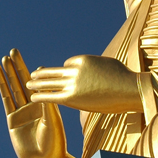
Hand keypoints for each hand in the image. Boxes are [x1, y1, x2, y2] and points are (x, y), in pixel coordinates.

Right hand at [0, 49, 80, 157]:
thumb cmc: (54, 143)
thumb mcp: (52, 121)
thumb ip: (46, 104)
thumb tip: (42, 87)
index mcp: (46, 104)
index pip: (38, 84)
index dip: (34, 72)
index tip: (31, 61)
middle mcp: (34, 106)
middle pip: (24, 81)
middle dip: (18, 67)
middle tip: (13, 51)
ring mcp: (21, 111)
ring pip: (13, 87)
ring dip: (8, 73)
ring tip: (3, 59)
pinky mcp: (11, 118)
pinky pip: (6, 99)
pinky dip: (2, 86)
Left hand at [27, 55, 141, 113]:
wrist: (129, 88)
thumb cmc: (124, 78)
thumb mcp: (108, 64)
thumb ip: (96, 65)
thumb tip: (95, 69)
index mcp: (83, 60)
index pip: (68, 64)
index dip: (66, 71)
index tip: (64, 76)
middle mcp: (75, 70)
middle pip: (54, 71)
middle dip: (42, 73)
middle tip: (32, 73)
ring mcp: (72, 83)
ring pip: (49, 82)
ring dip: (37, 83)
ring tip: (28, 84)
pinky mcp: (72, 98)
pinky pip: (51, 96)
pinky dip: (40, 96)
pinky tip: (32, 97)